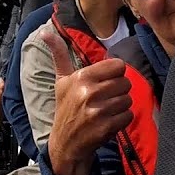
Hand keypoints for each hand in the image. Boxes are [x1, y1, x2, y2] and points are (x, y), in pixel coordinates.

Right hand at [41, 29, 132, 174]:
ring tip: (106, 111)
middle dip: (118, 91)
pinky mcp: (106, 127)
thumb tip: (45, 32)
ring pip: (128, 100)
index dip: (115, 74)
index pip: (118, 66)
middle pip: (126, 82)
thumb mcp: (61, 80)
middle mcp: (89, 92)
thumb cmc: (66, 108)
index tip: (105, 82)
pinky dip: (122, 120)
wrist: (65, 143)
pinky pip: (128, 115)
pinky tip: (109, 121)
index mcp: (81, 77)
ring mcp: (98, 111)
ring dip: (120, 106)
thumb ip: (59, 54)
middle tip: (106, 99)